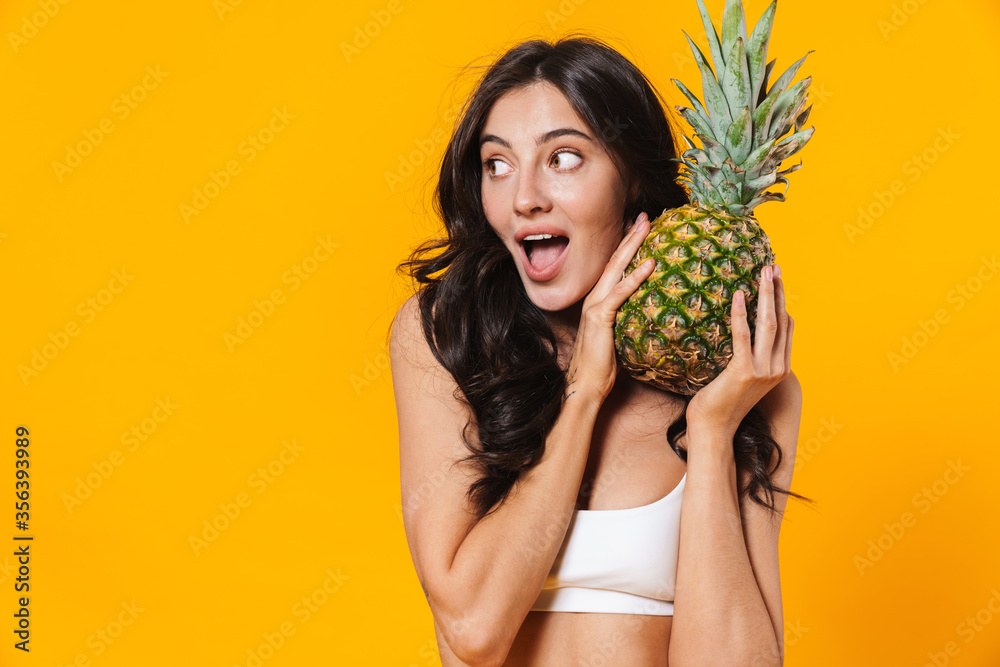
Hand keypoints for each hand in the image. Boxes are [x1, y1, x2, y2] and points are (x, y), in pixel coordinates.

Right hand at [564, 212, 655, 403]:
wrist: (585, 385)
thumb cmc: (601, 366)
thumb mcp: (616, 338)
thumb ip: (625, 322)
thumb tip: (643, 315)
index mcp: (598, 302)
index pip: (613, 268)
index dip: (625, 246)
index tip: (638, 228)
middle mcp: (594, 299)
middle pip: (614, 260)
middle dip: (630, 236)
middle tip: (644, 216)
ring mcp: (595, 307)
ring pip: (616, 269)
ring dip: (632, 246)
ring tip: (647, 227)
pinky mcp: (600, 318)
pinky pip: (620, 294)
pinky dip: (635, 277)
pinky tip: (649, 264)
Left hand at [686, 263, 793, 440]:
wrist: (713, 429)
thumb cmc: (720, 402)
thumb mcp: (741, 376)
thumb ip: (748, 356)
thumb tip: (741, 333)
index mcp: (780, 369)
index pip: (786, 328)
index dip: (782, 301)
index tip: (776, 279)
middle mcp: (776, 368)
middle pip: (781, 321)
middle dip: (777, 291)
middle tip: (773, 266)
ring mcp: (762, 371)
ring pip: (768, 324)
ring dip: (767, 295)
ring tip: (763, 272)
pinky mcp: (744, 372)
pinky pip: (743, 337)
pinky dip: (742, 314)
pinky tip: (739, 295)